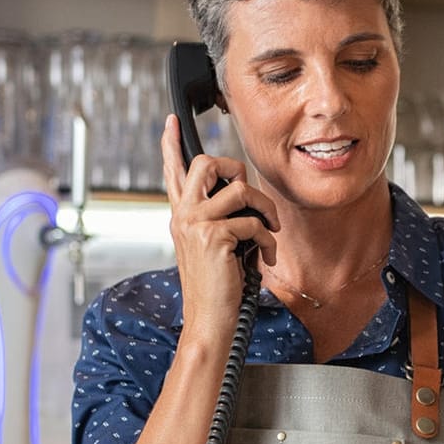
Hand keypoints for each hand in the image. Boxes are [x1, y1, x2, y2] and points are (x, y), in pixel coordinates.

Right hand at [160, 114, 278, 344]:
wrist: (209, 322)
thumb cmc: (217, 289)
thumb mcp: (213, 248)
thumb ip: (220, 221)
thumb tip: (246, 197)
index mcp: (181, 217)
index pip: (173, 173)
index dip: (172, 144)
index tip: (171, 121)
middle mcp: (183, 216)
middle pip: (206, 163)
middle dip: (237, 169)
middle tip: (251, 193)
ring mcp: (195, 224)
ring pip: (241, 189)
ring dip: (266, 210)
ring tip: (271, 232)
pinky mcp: (214, 237)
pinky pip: (254, 223)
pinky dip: (269, 241)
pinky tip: (267, 258)